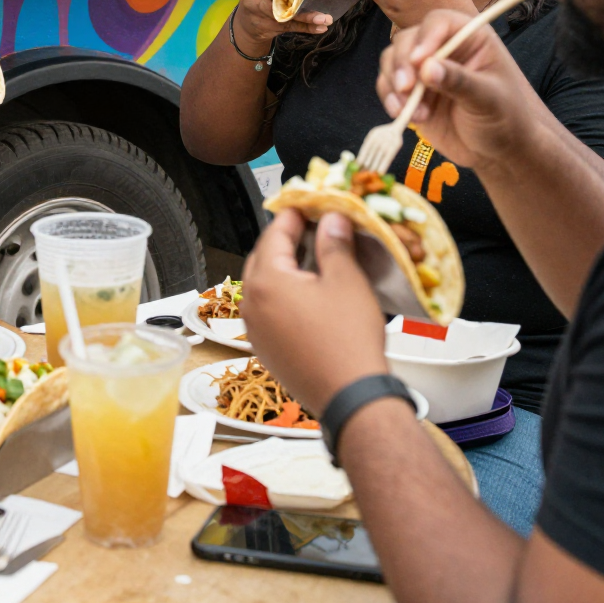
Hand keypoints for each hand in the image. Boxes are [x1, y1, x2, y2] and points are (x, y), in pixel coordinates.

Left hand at [241, 211, 386, 415]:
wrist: (351, 398)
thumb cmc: (348, 343)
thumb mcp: (347, 282)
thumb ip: (334, 244)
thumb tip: (330, 220)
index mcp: (266, 282)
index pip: (274, 234)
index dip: (294, 215)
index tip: (307, 204)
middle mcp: (252, 304)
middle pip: (264, 258)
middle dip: (286, 241)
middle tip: (312, 229)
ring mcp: (256, 329)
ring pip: (264, 285)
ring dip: (285, 269)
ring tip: (314, 260)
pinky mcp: (266, 349)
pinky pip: (269, 310)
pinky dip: (284, 296)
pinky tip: (309, 295)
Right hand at [377, 9, 546, 170]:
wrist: (497, 152)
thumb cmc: (506, 119)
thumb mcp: (489, 99)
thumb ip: (460, 82)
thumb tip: (427, 69)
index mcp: (470, 39)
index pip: (440, 22)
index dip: (426, 37)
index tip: (419, 61)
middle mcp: (443, 48)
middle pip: (408, 40)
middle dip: (402, 63)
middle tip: (406, 88)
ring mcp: (423, 70)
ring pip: (392, 60)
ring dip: (394, 84)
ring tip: (413, 111)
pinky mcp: (411, 92)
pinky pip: (387, 86)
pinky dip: (390, 99)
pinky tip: (404, 115)